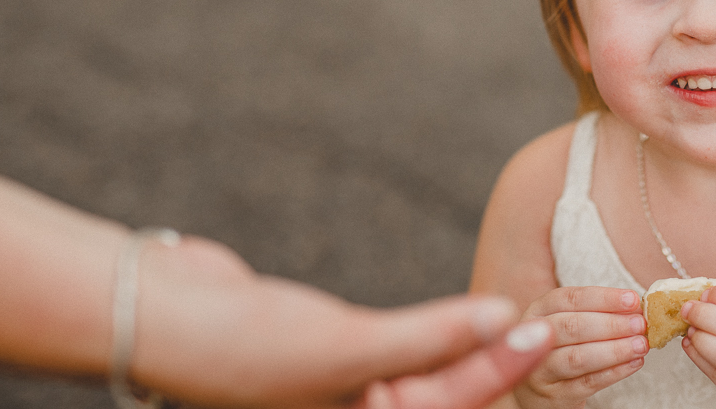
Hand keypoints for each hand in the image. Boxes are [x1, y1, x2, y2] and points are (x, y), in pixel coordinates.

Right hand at [132, 237, 553, 408]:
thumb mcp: (347, 346)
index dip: (501, 369)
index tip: (543, 328)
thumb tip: (502, 320)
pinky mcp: (333, 355)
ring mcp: (345, 389)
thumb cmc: (249, 345)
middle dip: (495, 368)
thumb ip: (430, 336)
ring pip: (425, 374)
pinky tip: (460, 321)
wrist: (167, 315)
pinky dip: (432, 335)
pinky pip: (398, 349)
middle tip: (547, 325)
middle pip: (444, 397)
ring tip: (516, 321)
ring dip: (468, 349)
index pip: (451, 405)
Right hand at [514, 286, 648, 408]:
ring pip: (578, 357)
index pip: (570, 298)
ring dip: (615, 349)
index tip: (633, 300)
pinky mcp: (555, 395)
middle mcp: (535, 338)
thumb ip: (597, 313)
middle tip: (640, 324)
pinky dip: (614, 372)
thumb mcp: (567, 323)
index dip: (604, 298)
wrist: (537, 389)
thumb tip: (637, 308)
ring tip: (640, 345)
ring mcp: (542, 369)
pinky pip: (587, 383)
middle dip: (611, 324)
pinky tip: (633, 363)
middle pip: (572, 327)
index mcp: (539, 311)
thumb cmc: (560, 347)